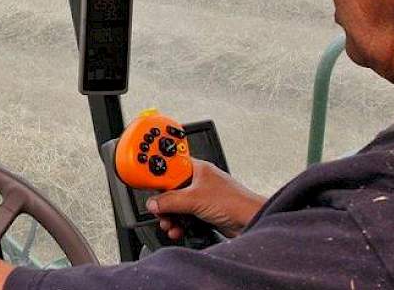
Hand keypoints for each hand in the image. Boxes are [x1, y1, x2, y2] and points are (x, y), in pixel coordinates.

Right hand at [146, 159, 265, 238]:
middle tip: (157, 209)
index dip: (156, 171)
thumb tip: (153, 203)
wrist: (252, 221)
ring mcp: (201, 197)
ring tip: (169, 223)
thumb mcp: (194, 199)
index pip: (169, 165)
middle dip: (162, 202)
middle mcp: (198, 181)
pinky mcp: (204, 212)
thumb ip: (170, 200)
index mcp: (196, 168)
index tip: (141, 176)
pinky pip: (184, 216)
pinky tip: (178, 229)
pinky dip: (178, 223)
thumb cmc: (235, 202)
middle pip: (170, 189)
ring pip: (176, 205)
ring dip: (170, 216)